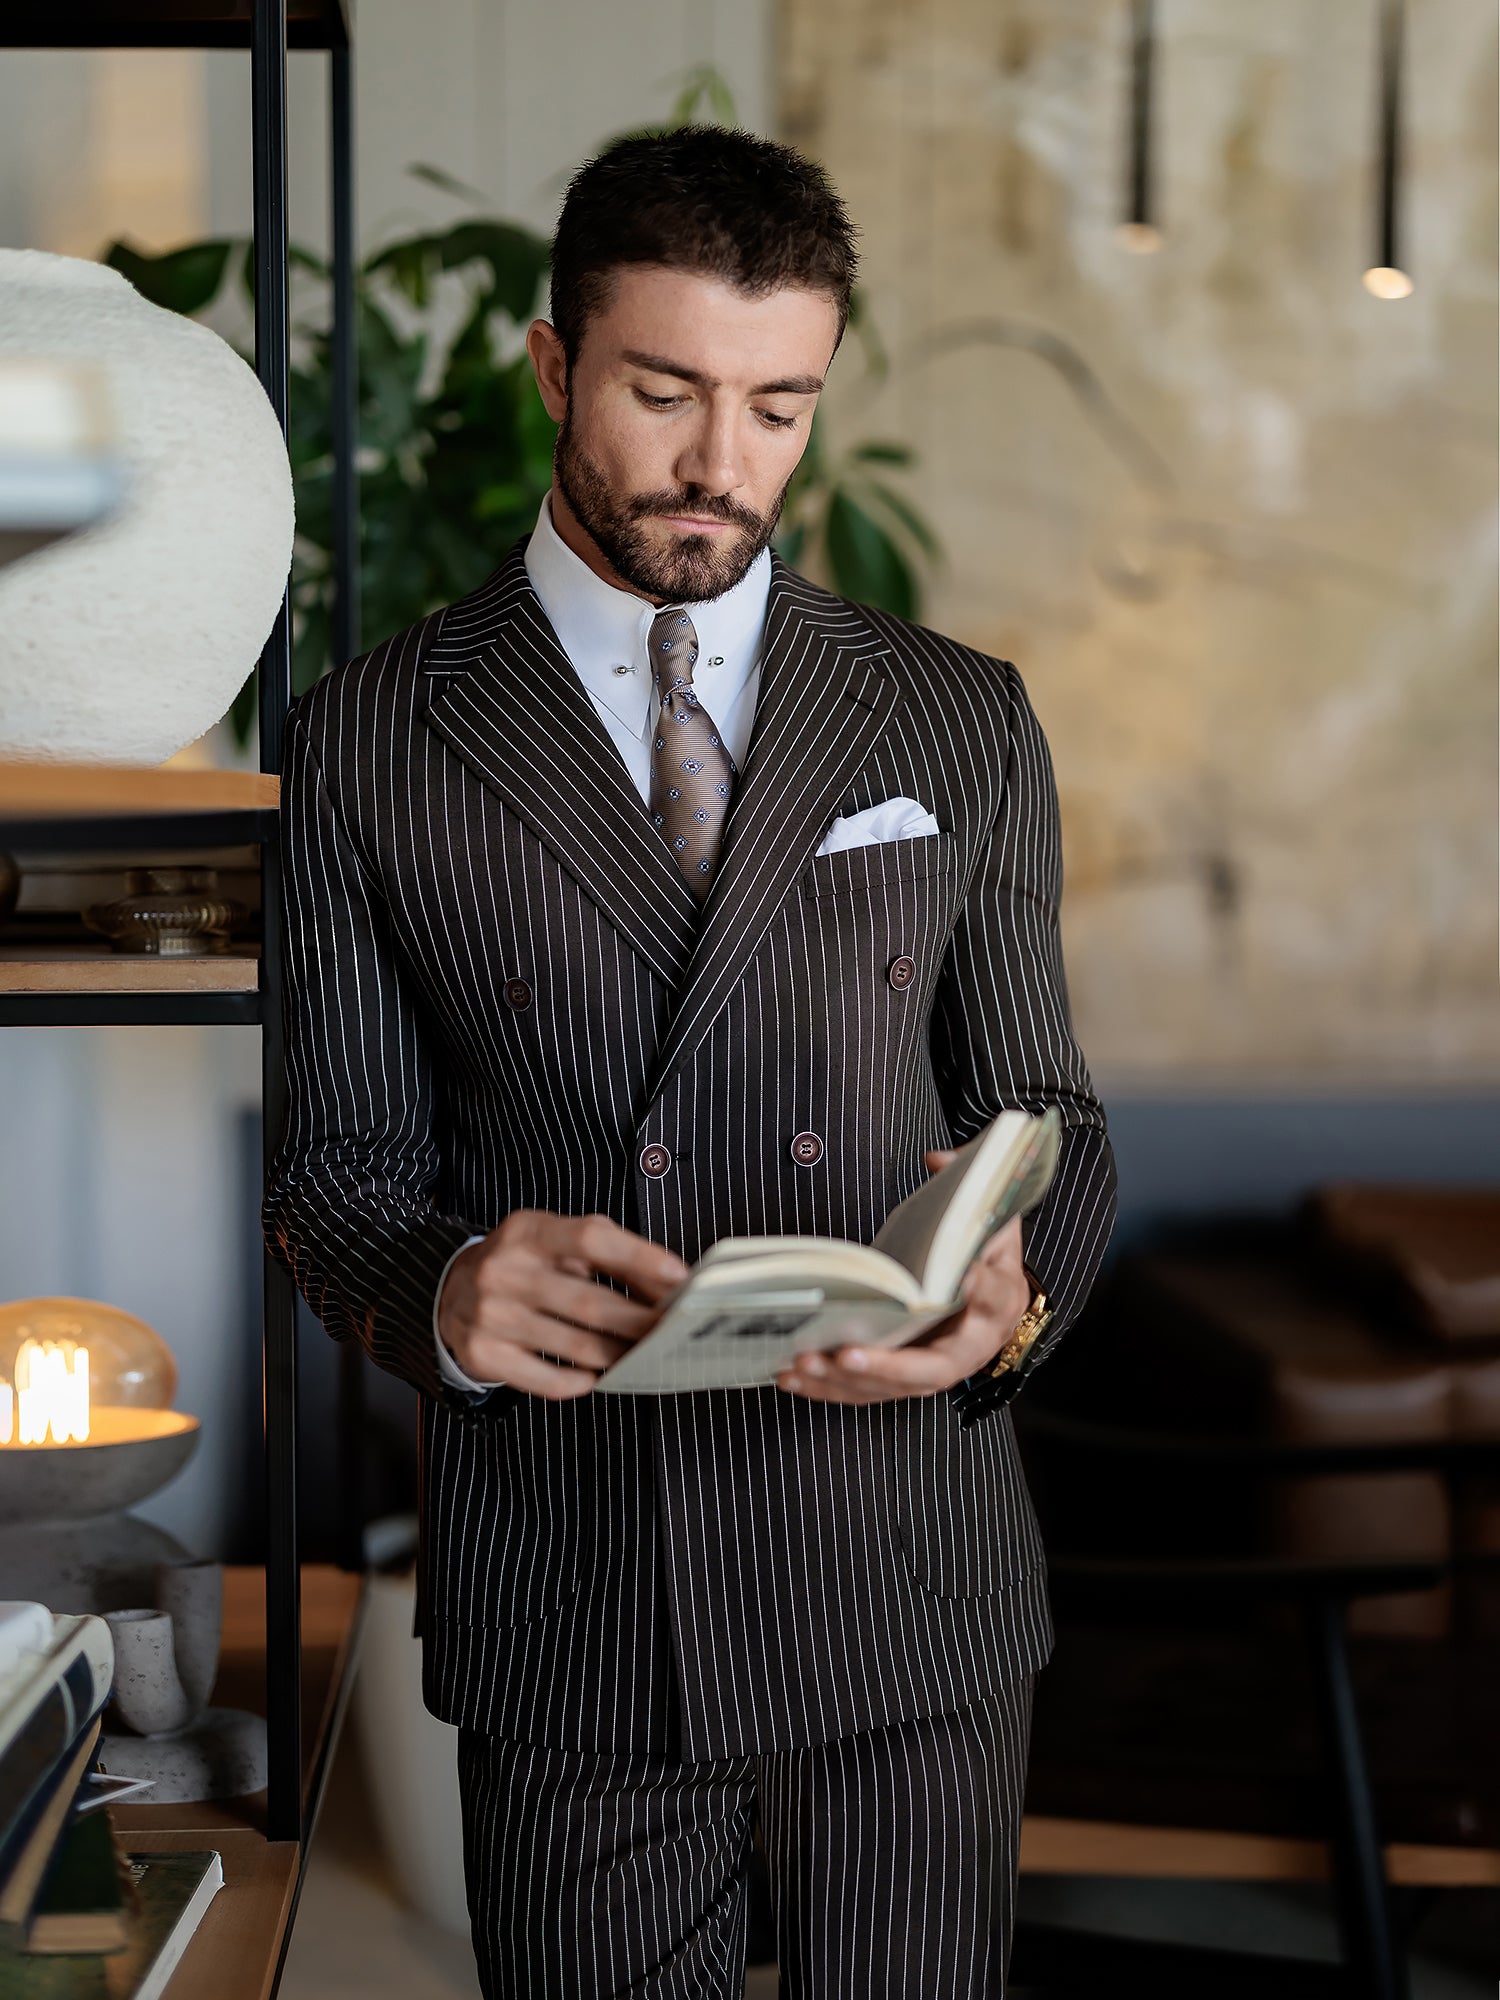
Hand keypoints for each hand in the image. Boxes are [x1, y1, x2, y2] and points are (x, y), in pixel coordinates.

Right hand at [437, 1212, 688, 1399]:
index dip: (640, 1257)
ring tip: (639, 1354)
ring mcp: (490, 1315)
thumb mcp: (554, 1241)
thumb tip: (670, 1283)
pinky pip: (548, 1380)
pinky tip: (594, 1376)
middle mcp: (504, 1270)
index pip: (592, 1238)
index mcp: (528, 1231)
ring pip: (576, 1346)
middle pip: (590, 1302)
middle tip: (671, 1332)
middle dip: (640, 1322)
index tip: (680, 1278)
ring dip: (617, 1354)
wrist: (445, 1292)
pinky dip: (580, 1381)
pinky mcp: (483, 1354)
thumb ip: (609, 1255)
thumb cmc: (521, 1265)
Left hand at [775, 1149, 1032, 1405]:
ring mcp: (936, 1367)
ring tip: (802, 1363)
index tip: (961, 1275)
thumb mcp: (990, 1211)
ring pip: (892, 1387)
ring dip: (844, 1381)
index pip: (994, 1296)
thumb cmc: (985, 1249)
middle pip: (934, 1368)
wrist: (990, 1291)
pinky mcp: (904, 1378)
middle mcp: (973, 1346)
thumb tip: (936, 1159)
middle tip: (847, 1354)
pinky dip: (828, 1387)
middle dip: (887, 1365)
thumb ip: (970, 1186)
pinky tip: (791, 1377)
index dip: (979, 1290)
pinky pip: (867, 1390)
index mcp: (1001, 1299)